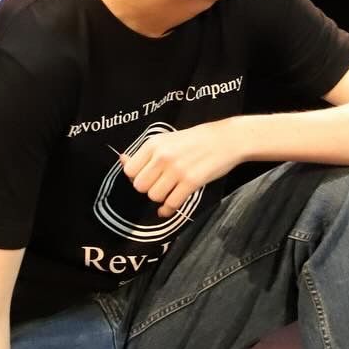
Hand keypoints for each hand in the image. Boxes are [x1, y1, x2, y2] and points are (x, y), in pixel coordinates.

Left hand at [119, 119, 243, 217]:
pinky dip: (168, 209)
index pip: (129, 170)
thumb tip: (121, 160)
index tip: (148, 177)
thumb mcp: (167, 139)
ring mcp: (177, 169)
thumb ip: (145, 153)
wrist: (226, 139)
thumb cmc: (195, 140)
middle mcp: (162, 156)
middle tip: (160, 185)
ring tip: (169, 191)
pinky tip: (170, 206)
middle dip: (148, 189)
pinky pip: (171, 203)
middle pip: (139, 186)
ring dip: (160, 198)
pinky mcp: (191, 181)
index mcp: (153, 144)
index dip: (137, 177)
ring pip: (154, 196)